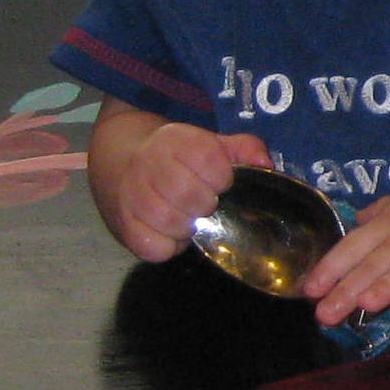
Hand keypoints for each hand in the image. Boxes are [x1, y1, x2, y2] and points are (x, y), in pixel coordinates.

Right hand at [107, 123, 272, 262]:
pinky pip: (154, 248)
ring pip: (171, 222)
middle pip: (189, 195)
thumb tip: (265, 164)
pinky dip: (169, 247)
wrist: (124, 164)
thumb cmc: (179, 158)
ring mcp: (132, 196)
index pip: (207, 160)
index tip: (220, 182)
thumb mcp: (211, 143)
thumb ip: (244, 148)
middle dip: (206, 204)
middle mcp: (149, 165)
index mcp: (176, 141)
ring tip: (189, 217)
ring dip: (189, 226)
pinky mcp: (125, 226)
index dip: (221, 177)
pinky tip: (171, 232)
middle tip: (205, 203)